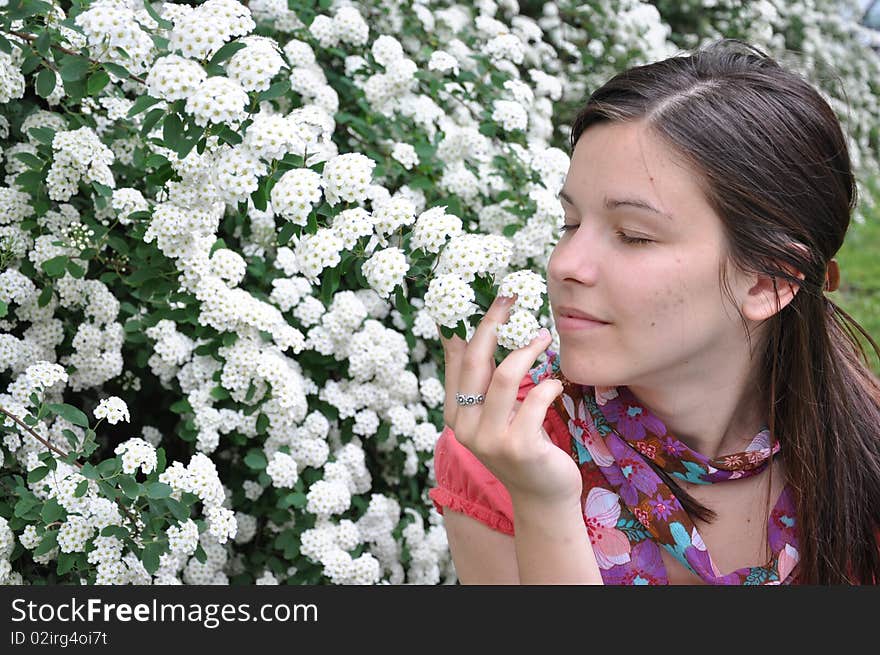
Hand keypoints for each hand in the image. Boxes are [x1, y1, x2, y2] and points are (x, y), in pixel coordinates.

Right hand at [437, 294, 582, 505]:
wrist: (543, 494)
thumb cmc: (523, 443)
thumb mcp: (495, 412)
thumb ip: (483, 380)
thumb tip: (469, 332)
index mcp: (454, 413)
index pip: (455, 360)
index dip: (464, 325)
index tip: (478, 296)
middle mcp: (464, 427)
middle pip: (476, 360)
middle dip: (493, 323)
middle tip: (511, 299)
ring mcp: (490, 439)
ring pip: (505, 377)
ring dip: (527, 350)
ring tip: (544, 336)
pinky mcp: (519, 447)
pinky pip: (536, 400)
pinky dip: (550, 385)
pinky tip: (556, 384)